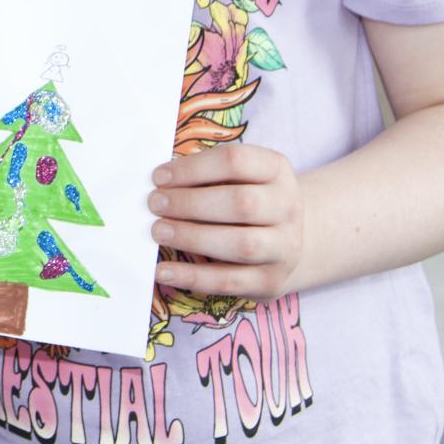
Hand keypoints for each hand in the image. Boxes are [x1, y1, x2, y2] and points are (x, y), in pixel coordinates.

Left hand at [150, 143, 302, 300]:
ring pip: (242, 245)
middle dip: (191, 203)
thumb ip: (204, 177)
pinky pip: (230, 282)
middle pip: (242, 203)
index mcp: (277, 171)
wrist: (285, 241)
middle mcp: (288, 208)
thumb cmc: (245, 199)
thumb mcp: (236, 178)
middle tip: (155, 204)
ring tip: (158, 231)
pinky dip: (192, 277)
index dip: (193, 169)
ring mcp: (284, 248)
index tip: (159, 178)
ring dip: (192, 237)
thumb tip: (160, 186)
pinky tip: (163, 271)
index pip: (237, 162)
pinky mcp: (271, 281)